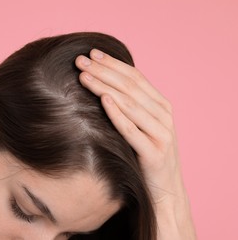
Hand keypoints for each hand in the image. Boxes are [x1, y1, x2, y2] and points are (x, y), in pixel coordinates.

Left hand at [75, 49, 195, 238]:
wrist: (164, 191)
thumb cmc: (146, 154)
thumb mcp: (142, 125)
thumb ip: (131, 105)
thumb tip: (104, 82)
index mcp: (161, 104)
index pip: (135, 77)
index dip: (113, 63)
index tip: (91, 53)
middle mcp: (164, 115)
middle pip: (130, 87)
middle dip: (104, 71)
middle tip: (80, 61)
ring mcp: (162, 134)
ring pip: (130, 104)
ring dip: (105, 87)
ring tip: (84, 76)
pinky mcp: (155, 154)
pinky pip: (133, 131)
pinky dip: (118, 114)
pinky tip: (103, 101)